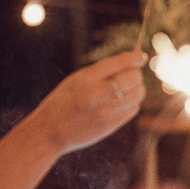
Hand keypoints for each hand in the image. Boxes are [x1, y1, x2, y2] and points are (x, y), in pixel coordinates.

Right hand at [16, 51, 147, 156]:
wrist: (49, 132)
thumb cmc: (61, 102)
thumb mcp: (74, 81)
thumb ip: (99, 73)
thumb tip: (129, 63)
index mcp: (85, 79)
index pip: (118, 63)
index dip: (134, 58)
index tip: (140, 56)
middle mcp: (96, 94)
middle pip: (133, 78)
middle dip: (135, 74)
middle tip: (131, 75)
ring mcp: (105, 111)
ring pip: (137, 94)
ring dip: (137, 89)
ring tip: (127, 89)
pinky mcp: (111, 125)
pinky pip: (133, 109)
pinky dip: (132, 103)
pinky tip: (122, 102)